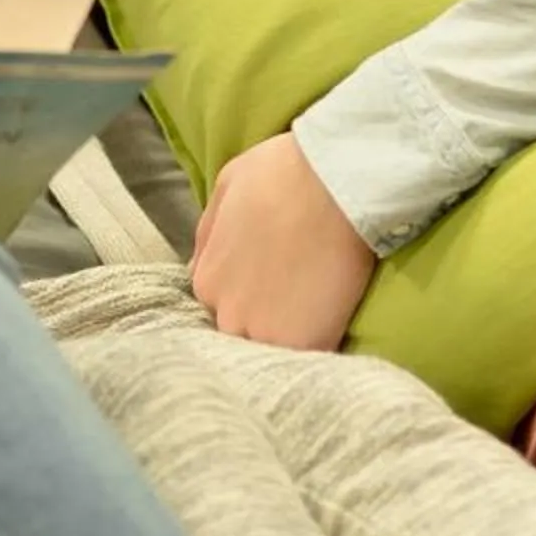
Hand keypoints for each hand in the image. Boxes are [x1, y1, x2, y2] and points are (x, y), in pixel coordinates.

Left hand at [190, 132, 377, 350]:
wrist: (334, 182)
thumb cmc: (281, 174)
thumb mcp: (225, 189)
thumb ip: (209, 236)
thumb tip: (200, 266)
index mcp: (205, 280)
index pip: (221, 306)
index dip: (251, 296)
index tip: (275, 284)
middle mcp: (225, 314)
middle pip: (243, 334)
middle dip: (266, 322)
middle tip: (300, 299)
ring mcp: (264, 333)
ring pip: (272, 350)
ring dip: (292, 339)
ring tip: (319, 315)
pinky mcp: (306, 343)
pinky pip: (308, 360)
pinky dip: (320, 350)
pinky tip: (335, 329)